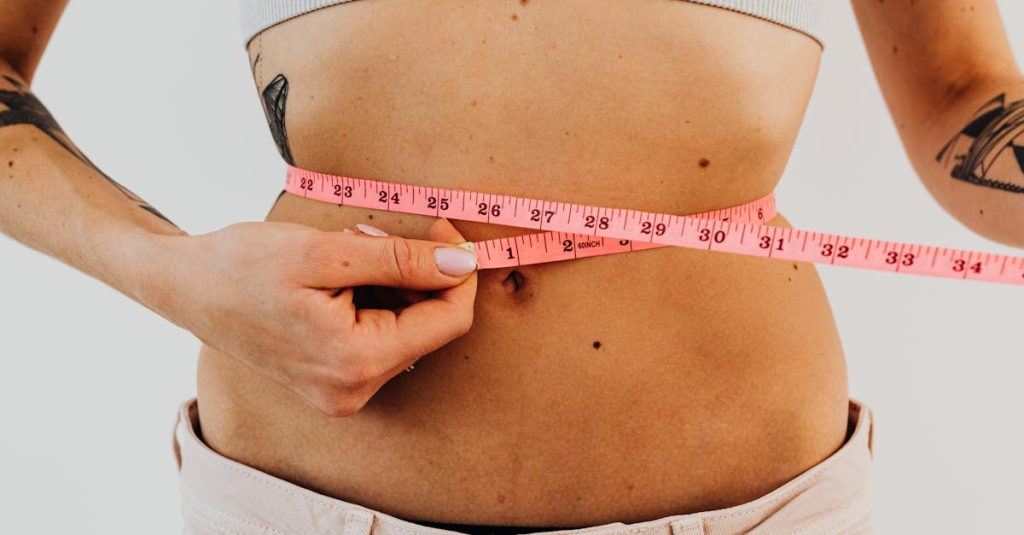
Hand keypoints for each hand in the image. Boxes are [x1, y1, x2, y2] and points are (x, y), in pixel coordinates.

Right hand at [153, 217, 477, 415]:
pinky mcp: (333, 381)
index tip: (443, 229)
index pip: (447, 322)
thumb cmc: (241, 265)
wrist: (182, 287)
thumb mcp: (326, 251)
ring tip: (347, 252)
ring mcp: (342, 390)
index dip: (457, 271)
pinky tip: (341, 275)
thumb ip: (401, 260)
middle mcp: (353, 390)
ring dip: (393, 283)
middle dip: (417, 273)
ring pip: (406, 329)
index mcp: (354, 362)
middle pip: (428, 327)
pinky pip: (380, 336)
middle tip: (374, 233)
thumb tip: (464, 264)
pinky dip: (375, 299)